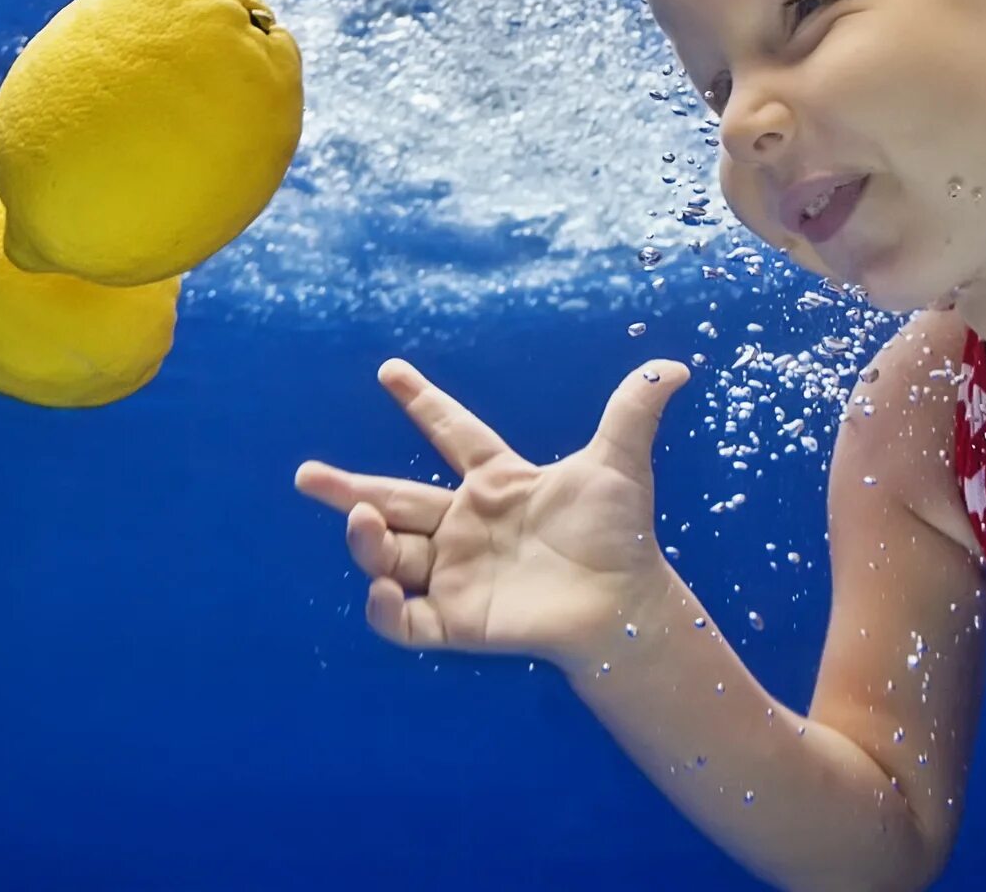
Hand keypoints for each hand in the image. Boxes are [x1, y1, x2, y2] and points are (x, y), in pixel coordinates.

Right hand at [294, 356, 690, 662]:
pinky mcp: (456, 620)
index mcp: (497, 481)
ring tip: (363, 521)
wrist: (626, 604)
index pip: (452, 432)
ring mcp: (457, 572)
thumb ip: (636, 409)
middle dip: (350, 488)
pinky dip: (386, 607)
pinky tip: (382, 588)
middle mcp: (467, 524)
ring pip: (392, 554)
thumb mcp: (620, 463)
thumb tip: (678, 365)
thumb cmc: (620, 534)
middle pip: (397, 498)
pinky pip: (404, 618)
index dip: (423, 402)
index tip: (390, 370)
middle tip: (307, 474)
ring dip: (368, 539)